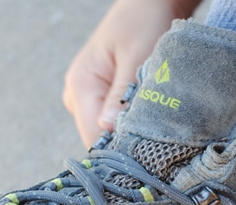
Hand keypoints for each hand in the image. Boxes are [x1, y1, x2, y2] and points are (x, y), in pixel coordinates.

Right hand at [63, 0, 200, 146]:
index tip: (146, 157)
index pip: (92, 138)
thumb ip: (123, 93)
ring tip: (155, 125)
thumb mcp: (137, 56)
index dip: (118, 152)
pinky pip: (114, 123)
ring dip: (131, 134)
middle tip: (157, 142)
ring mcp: (88, 98)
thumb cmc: (143, 21)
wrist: (149, 2)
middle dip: (127, 144)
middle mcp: (78, 96)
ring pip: (108, 134)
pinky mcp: (102, 98)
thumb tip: (108, 129)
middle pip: (99, 140)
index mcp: (80, 85)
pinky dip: (132, 124)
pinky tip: (148, 118)